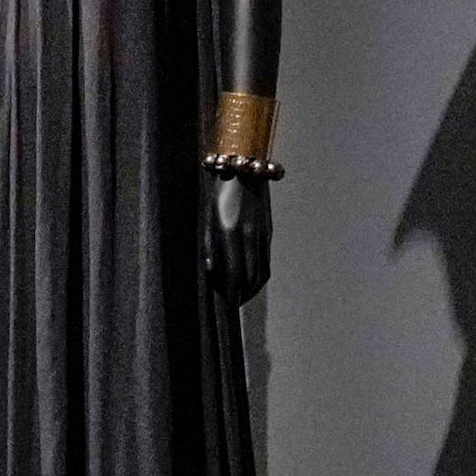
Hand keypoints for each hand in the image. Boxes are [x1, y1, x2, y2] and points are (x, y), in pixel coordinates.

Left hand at [203, 168, 273, 304]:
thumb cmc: (218, 194)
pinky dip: (260, 275)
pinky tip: (251, 279)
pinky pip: (266, 261)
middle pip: (251, 277)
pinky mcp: (269, 232)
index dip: (231, 292)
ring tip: (243, 296)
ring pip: (262, 272)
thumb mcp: (207, 218)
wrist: (243, 171)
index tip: (227, 304)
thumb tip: (212, 272)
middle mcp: (249, 236)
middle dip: (242, 295)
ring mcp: (262, 235)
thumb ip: (209, 246)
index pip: (234, 273)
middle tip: (233, 304)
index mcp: (230, 233)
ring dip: (253, 289)